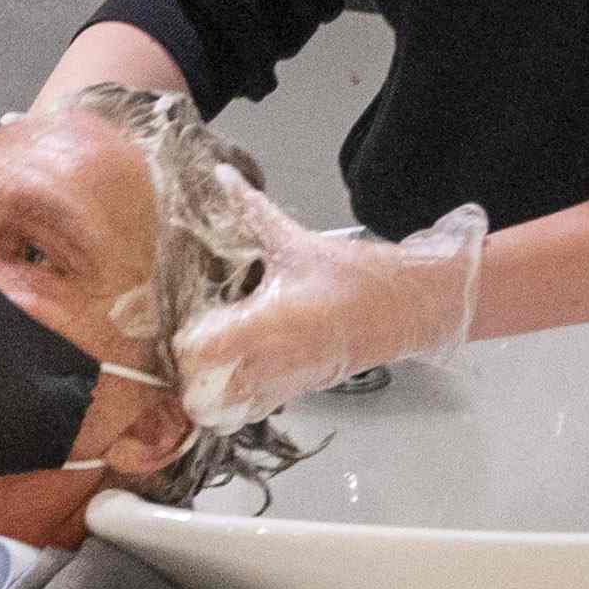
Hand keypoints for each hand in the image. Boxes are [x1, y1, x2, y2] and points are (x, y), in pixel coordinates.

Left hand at [173, 199, 492, 430]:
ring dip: (206, 390)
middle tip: (191, 342)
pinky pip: (248, 412)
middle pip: (199, 388)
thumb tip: (223, 176)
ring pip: (221, 410)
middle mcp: (267, 361)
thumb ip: (252, 210)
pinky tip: (234, 373)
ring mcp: (281, 383)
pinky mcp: (294, 393)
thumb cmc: (354, 277)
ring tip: (208, 362)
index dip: (182, 340)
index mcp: (263, 324)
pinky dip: (231, 401)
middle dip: (186, 370)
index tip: (187, 321)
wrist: (406, 307)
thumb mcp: (296, 242)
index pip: (195, 352)